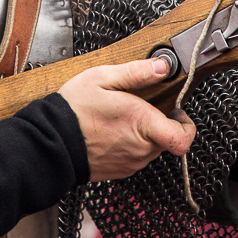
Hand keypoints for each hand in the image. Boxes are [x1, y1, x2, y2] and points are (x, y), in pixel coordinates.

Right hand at [57, 58, 195, 181]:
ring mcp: (131, 162)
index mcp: (142, 124)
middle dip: (159, 122)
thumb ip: (136, 72)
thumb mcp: (102, 78)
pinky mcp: (121, 171)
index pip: (183, 138)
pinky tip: (112, 132)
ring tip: (121, 119)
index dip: (186, 124)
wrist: (50, 143)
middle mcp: (140, 148)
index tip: (176, 111)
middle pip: (167, 138)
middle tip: (140, 107)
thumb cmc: (73, 110)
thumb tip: (162, 67)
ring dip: (144, 134)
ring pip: (152, 148)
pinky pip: (136, 156)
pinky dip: (131, 144)